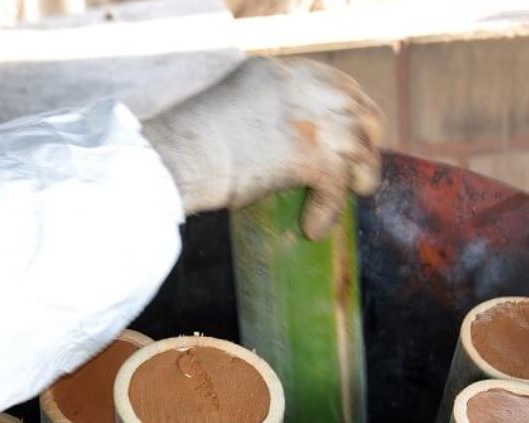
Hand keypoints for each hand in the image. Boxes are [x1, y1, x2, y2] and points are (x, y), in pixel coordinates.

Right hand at [143, 56, 382, 238]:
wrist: (176, 158)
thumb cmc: (184, 148)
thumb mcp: (223, 114)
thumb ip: (250, 118)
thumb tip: (257, 149)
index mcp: (276, 73)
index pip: (331, 81)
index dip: (348, 107)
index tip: (351, 129)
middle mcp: (299, 88)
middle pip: (356, 105)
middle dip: (367, 135)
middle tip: (362, 166)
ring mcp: (309, 119)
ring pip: (359, 142)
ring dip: (363, 171)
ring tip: (358, 192)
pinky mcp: (310, 153)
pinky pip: (337, 184)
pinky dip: (329, 209)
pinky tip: (314, 228)